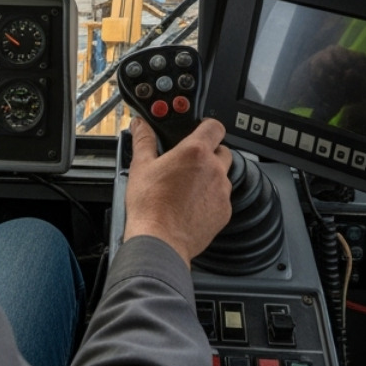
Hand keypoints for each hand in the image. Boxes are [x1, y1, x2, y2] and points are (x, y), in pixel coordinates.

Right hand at [122, 117, 232, 267]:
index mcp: (195, 152)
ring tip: (186, 188)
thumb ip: (144, 140)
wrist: (160, 241)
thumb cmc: (150, 205)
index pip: (215, 127)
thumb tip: (140, 125)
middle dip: (209, 153)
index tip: (200, 131)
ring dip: (210, 177)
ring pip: (222, 176)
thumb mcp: (141, 166)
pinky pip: (222, 199)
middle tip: (188, 163)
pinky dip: (211, 199)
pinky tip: (191, 205)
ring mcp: (222, 192)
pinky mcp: (224, 212)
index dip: (207, 127)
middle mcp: (214, 170)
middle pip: (222, 151)